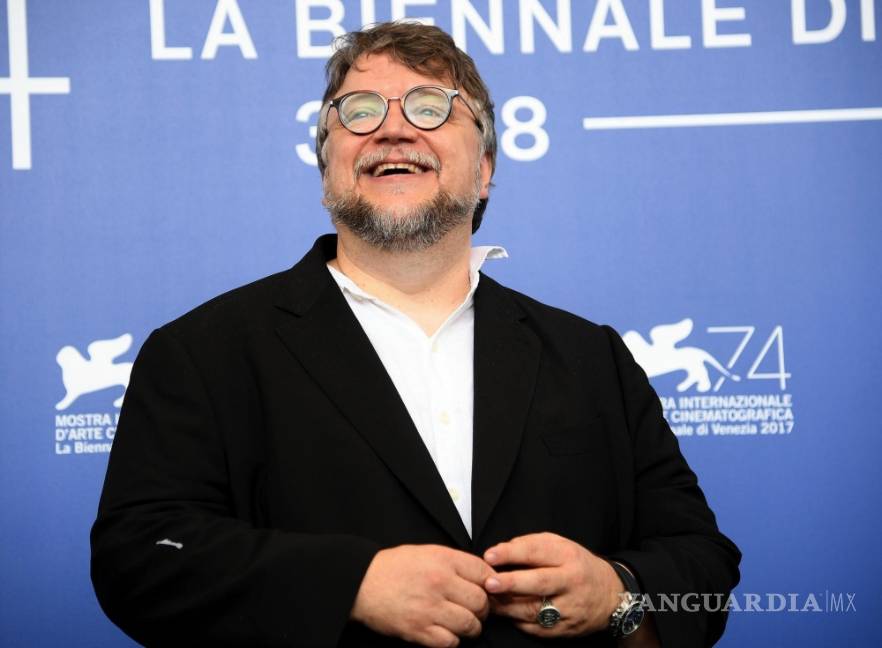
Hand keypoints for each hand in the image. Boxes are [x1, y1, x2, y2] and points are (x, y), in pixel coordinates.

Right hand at [351, 544, 495, 646]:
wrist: (362, 583)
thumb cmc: (393, 567)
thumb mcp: (426, 552)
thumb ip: (453, 562)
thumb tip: (481, 576)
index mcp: (443, 560)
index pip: (483, 572)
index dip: (491, 583)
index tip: (490, 589)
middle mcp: (439, 582)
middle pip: (481, 601)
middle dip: (483, 608)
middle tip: (476, 609)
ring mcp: (430, 608)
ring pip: (470, 624)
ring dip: (471, 627)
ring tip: (463, 623)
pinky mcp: (419, 630)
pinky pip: (450, 642)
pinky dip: (452, 640)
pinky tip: (446, 632)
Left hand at [483, 532, 622, 638]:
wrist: (610, 595)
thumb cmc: (577, 566)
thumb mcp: (560, 545)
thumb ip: (531, 544)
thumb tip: (500, 552)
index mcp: (568, 556)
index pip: (537, 552)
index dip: (511, 553)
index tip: (489, 555)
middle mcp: (571, 582)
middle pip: (539, 583)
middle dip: (511, 583)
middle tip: (489, 583)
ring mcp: (569, 608)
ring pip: (534, 610)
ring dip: (507, 606)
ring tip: (488, 600)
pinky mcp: (566, 629)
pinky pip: (537, 628)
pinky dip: (518, 621)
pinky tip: (506, 614)